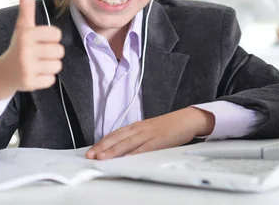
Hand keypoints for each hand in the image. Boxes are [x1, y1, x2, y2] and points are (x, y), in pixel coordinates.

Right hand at [0, 0, 63, 99]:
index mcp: (27, 34)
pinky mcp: (30, 83)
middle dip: (52, 53)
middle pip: (60, 51)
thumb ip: (26, 7)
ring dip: (50, 66)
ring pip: (58, 66)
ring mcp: (27, 67)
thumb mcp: (22, 27)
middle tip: (39, 54)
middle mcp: (26, 50)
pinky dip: (46, 79)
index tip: (41, 41)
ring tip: (38, 64)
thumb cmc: (18, 46)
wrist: (3, 73)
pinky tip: (35, 75)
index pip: (56, 34)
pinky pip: (52, 80)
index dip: (51, 38)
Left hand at [85, 107, 214, 159]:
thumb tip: (123, 147)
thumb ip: (137, 136)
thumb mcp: (150, 129)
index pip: (116, 134)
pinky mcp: (158, 141)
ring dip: (113, 151)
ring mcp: (149, 134)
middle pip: (118, 138)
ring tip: (101, 157)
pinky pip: (143, 148)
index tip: (91, 149)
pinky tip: (125, 159)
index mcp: (138, 126)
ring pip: (127, 143)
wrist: (187, 119)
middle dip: (103, 147)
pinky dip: (133, 154)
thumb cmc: (170, 125)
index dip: (102, 142)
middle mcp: (140, 129)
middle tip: (90, 155)